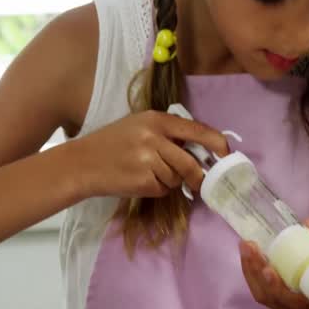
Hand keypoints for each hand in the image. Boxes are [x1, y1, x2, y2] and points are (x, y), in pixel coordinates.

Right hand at [68, 110, 228, 198]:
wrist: (81, 162)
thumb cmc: (113, 143)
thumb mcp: (140, 126)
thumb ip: (169, 133)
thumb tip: (203, 149)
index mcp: (156, 120)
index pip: (197, 131)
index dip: (217, 144)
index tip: (227, 154)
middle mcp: (153, 138)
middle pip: (190, 162)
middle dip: (197, 174)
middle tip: (199, 180)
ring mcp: (147, 160)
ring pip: (177, 177)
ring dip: (171, 180)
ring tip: (148, 171)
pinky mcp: (142, 181)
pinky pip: (164, 189)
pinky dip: (158, 189)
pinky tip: (140, 180)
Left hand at [240, 217, 308, 308]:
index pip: (291, 300)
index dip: (276, 287)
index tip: (268, 269)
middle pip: (270, 295)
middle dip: (255, 271)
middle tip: (249, 246)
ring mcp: (285, 307)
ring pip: (262, 294)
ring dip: (250, 271)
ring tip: (245, 247)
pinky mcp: (278, 302)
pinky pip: (261, 291)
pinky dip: (251, 274)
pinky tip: (247, 255)